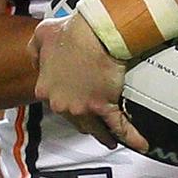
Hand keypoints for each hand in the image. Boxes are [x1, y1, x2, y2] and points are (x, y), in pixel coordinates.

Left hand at [28, 14, 148, 152]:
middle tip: (92, 120)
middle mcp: (62, 104)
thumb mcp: (41, 36)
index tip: (73, 98)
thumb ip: (35, 52)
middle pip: (74, 118)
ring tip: (111, 140)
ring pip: (94, 127)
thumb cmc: (70, 32)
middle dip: (83, 119)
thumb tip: (38, 62)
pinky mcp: (105, 106)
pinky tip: (141, 145)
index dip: (65, 97)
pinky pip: (120, 126)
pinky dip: (131, 137)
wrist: (94, 33)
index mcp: (46, 89)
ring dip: (103, 135)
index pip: (54, 99)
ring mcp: (84, 108)